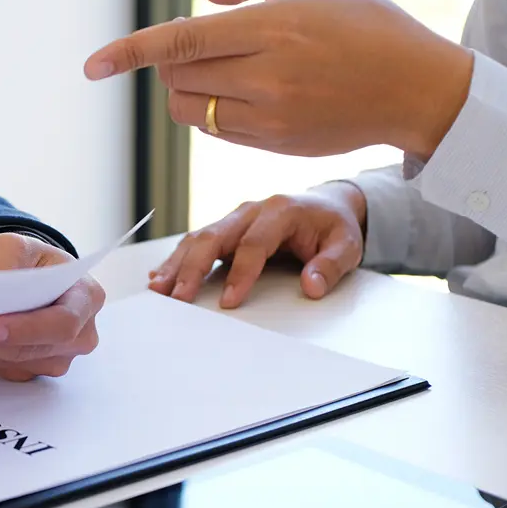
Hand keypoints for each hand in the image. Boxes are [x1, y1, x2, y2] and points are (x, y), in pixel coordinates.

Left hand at [0, 233, 104, 380]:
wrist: (19, 274)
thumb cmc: (27, 260)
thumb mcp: (17, 245)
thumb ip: (9, 260)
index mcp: (86, 298)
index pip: (61, 324)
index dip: (24, 330)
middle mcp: (77, 336)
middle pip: (26, 350)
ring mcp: (52, 358)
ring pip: (4, 362)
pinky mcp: (25, 370)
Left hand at [83, 0, 473, 159]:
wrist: (416, 89)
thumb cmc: (369, 26)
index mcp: (274, 29)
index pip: (182, 42)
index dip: (130, 52)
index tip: (93, 65)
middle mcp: (267, 78)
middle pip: (177, 80)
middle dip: (171, 63)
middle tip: (202, 46)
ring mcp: (270, 119)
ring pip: (189, 111)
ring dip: (186, 89)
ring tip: (225, 69)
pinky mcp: (273, 146)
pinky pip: (215, 130)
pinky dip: (212, 111)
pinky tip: (246, 93)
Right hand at [149, 182, 366, 308]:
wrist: (326, 205)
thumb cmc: (333, 226)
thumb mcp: (347, 245)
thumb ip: (331, 264)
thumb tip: (312, 286)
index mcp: (281, 210)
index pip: (254, 244)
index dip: (240, 273)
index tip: (228, 302)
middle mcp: (251, 210)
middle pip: (214, 236)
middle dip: (193, 268)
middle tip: (178, 296)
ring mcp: (235, 218)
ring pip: (198, 238)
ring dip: (176, 264)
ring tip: (159, 289)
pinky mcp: (225, 229)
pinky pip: (196, 241)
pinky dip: (177, 259)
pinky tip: (160, 277)